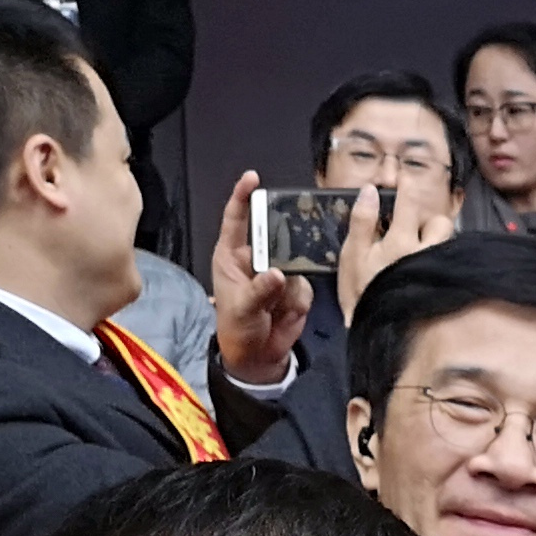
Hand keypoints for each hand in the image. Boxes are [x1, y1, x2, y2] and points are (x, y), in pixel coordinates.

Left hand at [209, 168, 313, 387]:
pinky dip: (297, 301)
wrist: (258, 357)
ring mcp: (278, 272)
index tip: (253, 178)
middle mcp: (256, 259)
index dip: (243, 197)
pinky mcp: (296, 288)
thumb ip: (260, 290)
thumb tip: (279, 275)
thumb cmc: (237, 328)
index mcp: (231, 256)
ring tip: (276, 306)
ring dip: (288, 286)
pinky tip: (285, 314)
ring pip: (295, 262)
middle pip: (273, 235)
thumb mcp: (242, 309)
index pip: (236, 219)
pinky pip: (305, 286)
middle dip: (282, 243)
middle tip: (282, 260)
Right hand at [338, 183, 456, 327]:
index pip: (409, 203)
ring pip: (449, 243)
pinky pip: (451, 265)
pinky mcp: (443, 286)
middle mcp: (425, 253)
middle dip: (429, 222)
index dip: (406, 188)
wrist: (375, 330)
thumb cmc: (360, 292)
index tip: (405, 182)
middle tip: (414, 232)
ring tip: (421, 252)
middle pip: (441, 222)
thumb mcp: (351, 255)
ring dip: (438, 242)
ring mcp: (437, 270)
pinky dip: (443, 262)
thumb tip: (370, 190)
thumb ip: (361, 221)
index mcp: (400, 242)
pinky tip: (428, 270)